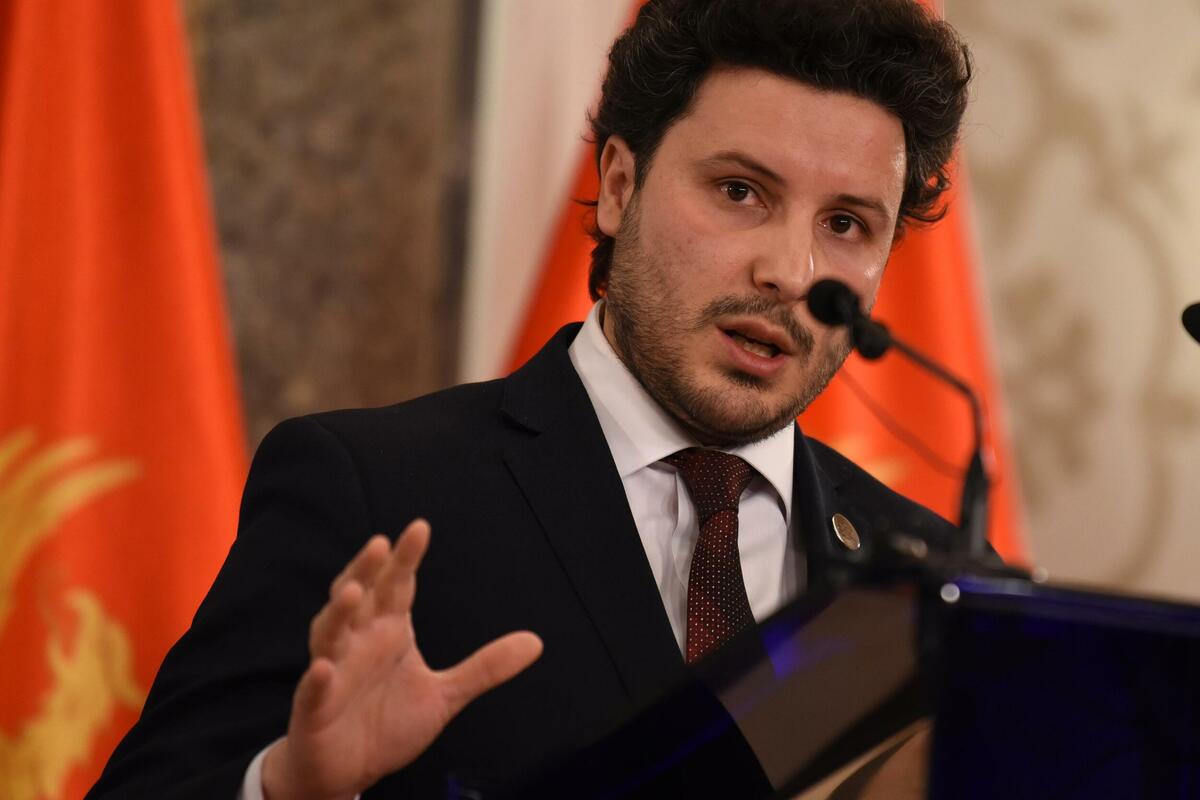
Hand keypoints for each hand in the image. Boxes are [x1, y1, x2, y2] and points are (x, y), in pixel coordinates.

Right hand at [261, 519, 542, 799]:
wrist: (351, 770)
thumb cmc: (389, 723)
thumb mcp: (445, 694)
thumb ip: (485, 666)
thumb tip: (536, 642)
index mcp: (388, 631)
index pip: (397, 586)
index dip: (406, 558)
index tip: (420, 528)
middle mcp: (358, 643)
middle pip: (359, 597)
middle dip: (366, 571)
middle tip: (380, 545)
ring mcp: (334, 671)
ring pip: (329, 633)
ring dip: (338, 613)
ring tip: (354, 593)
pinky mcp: (315, 707)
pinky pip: (313, 689)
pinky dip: (317, 678)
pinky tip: (324, 668)